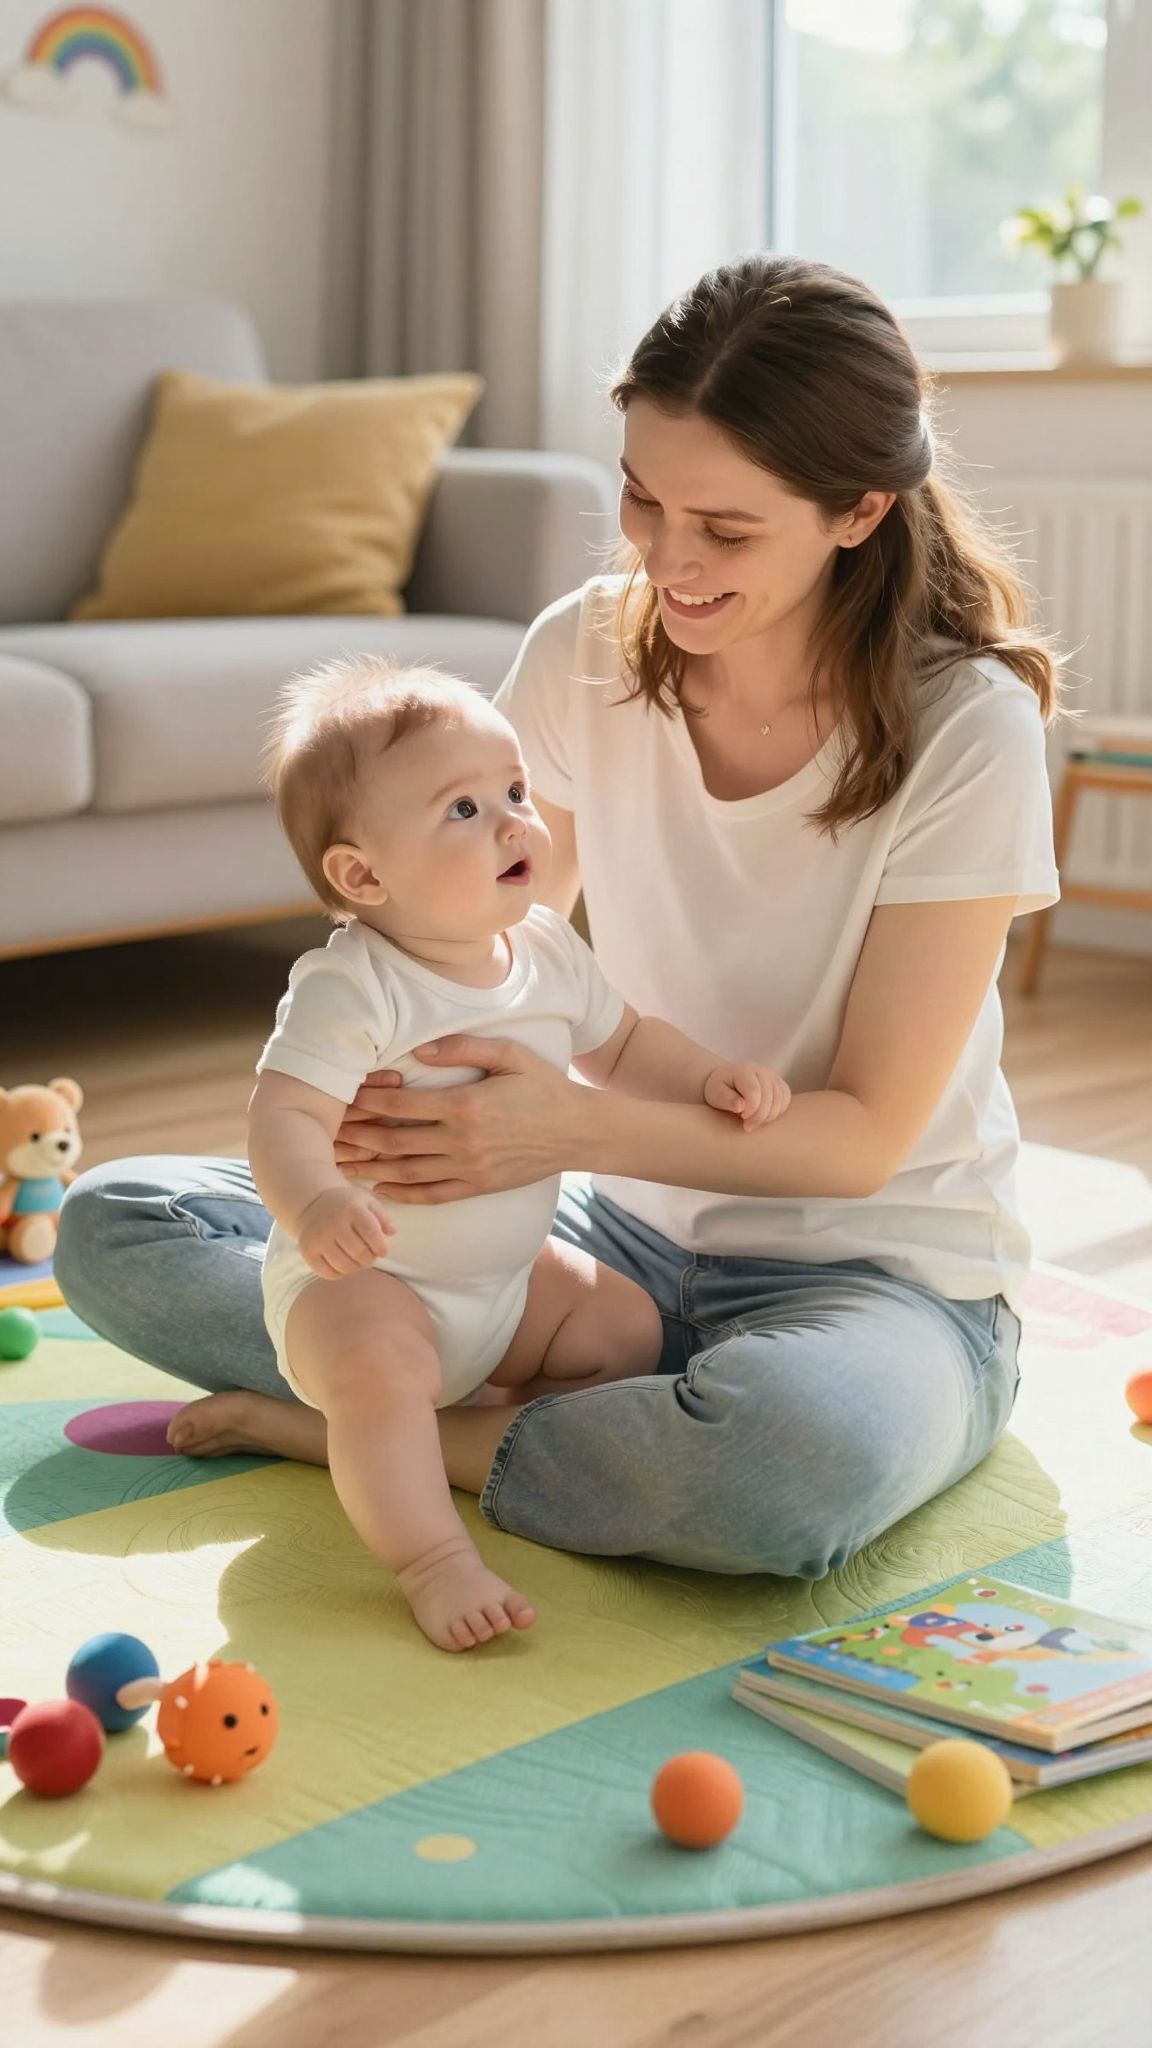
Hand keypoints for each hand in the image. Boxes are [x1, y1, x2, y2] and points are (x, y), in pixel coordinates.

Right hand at [295, 1185, 393, 1279]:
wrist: (313, 1205)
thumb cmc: (346, 1206)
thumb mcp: (367, 1202)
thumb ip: (382, 1217)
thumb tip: (392, 1232)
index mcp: (352, 1209)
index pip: (373, 1235)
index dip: (381, 1247)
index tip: (382, 1250)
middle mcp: (333, 1223)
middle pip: (359, 1254)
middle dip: (370, 1259)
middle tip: (370, 1256)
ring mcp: (318, 1238)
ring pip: (345, 1266)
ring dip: (356, 1267)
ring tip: (357, 1260)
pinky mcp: (307, 1252)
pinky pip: (329, 1274)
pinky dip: (340, 1273)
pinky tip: (342, 1263)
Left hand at [332, 1038, 590, 1203]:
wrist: (579, 1131)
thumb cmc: (544, 1085)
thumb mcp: (510, 1054)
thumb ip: (463, 1048)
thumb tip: (420, 1049)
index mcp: (465, 1105)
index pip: (400, 1105)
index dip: (367, 1101)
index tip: (344, 1096)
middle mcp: (462, 1141)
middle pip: (394, 1141)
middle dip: (358, 1135)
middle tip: (330, 1132)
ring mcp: (469, 1168)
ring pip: (406, 1171)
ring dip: (370, 1166)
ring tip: (342, 1161)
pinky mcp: (478, 1187)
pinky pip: (431, 1194)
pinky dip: (401, 1193)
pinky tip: (379, 1187)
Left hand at [703, 1062, 791, 1132]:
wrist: (726, 1083)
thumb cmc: (719, 1090)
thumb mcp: (715, 1094)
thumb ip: (727, 1099)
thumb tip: (741, 1107)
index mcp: (744, 1070)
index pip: (754, 1092)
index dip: (750, 1110)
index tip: (741, 1118)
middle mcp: (762, 1071)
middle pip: (769, 1098)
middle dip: (759, 1117)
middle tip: (746, 1126)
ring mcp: (773, 1077)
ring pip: (780, 1101)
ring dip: (768, 1117)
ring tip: (753, 1122)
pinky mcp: (780, 1085)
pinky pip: (785, 1101)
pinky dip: (776, 1113)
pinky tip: (762, 1117)